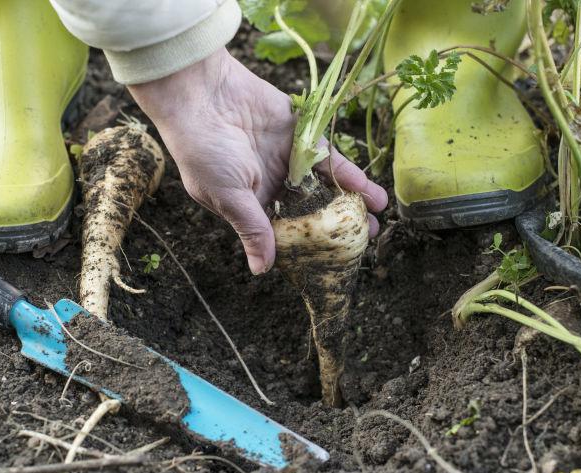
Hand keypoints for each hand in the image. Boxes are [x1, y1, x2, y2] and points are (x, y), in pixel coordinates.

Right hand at [129, 48, 387, 273]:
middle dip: (335, 227)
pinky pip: (330, 161)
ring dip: (351, 204)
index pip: (284, 231)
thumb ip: (253, 230)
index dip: (307, 246)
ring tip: (377, 223)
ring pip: (325, 188)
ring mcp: (288, 160)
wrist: (203, 94)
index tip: (331, 262)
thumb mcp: (228, 197)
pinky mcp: (302, 136)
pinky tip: (372, 194)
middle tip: (362, 245)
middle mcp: (272, 185)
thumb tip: (261, 271)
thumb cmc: (204, 151)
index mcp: (249, 205)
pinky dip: (351, 176)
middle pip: (310, 211)